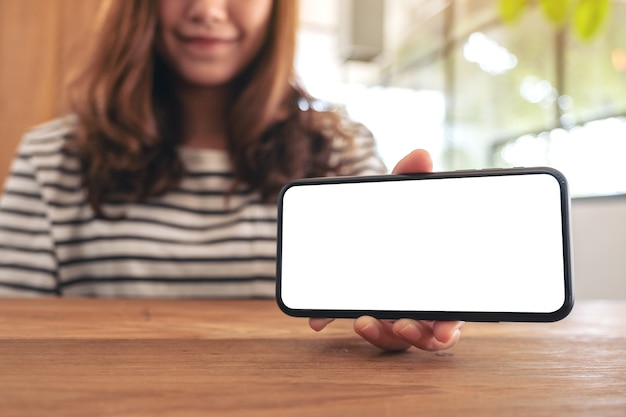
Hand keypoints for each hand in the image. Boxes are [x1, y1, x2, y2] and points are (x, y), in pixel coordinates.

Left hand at [308, 149, 464, 351]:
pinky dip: (336, 320)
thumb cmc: (395, 218)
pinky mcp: (362, 309)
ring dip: (381, 335)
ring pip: (393, 338)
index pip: (453, 311)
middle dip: (418, 338)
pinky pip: (355, 321)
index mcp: (440, 282)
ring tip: (364, 321)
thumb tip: (421, 154)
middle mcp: (419, 304)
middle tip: (404, 326)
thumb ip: (410, 178)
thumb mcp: (401, 199)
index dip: (450, 327)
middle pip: (426, 334)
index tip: (443, 333)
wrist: (362, 223)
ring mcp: (391, 311)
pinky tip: (318, 321)